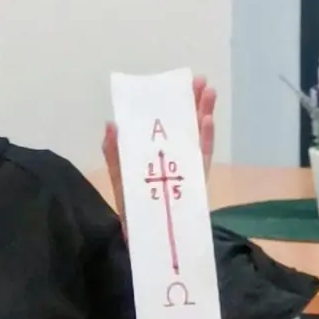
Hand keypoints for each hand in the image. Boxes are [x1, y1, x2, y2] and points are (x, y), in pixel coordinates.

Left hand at [103, 76, 215, 219]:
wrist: (145, 238)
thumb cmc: (132, 207)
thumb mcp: (119, 177)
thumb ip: (113, 152)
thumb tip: (110, 123)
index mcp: (155, 152)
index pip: (165, 123)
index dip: (172, 102)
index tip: (178, 82)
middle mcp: (174, 156)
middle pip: (186, 125)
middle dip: (193, 103)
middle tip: (200, 81)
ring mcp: (187, 168)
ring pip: (198, 137)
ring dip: (203, 114)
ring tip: (208, 94)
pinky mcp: (196, 182)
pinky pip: (202, 158)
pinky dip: (205, 139)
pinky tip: (206, 121)